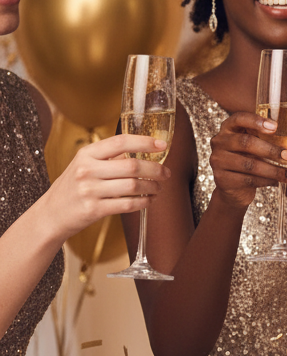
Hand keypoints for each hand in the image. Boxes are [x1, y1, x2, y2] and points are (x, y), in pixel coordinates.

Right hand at [46, 134, 169, 238]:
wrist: (51, 214)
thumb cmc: (73, 187)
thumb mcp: (84, 165)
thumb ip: (109, 157)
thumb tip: (143, 150)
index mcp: (86, 154)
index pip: (120, 142)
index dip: (145, 142)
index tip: (162, 145)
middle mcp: (87, 170)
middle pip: (133, 166)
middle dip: (156, 169)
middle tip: (166, 173)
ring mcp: (90, 190)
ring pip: (134, 186)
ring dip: (153, 187)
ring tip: (159, 187)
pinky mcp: (94, 209)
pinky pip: (128, 204)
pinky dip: (144, 202)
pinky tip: (150, 200)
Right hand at [208, 112, 286, 210]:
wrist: (234, 189)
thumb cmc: (251, 160)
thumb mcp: (259, 147)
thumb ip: (275, 140)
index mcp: (229, 128)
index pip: (239, 118)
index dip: (256, 121)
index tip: (275, 127)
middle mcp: (220, 142)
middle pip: (246, 142)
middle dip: (272, 150)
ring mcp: (218, 161)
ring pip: (250, 165)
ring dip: (274, 170)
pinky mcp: (222, 179)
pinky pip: (249, 179)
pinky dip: (267, 181)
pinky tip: (278, 182)